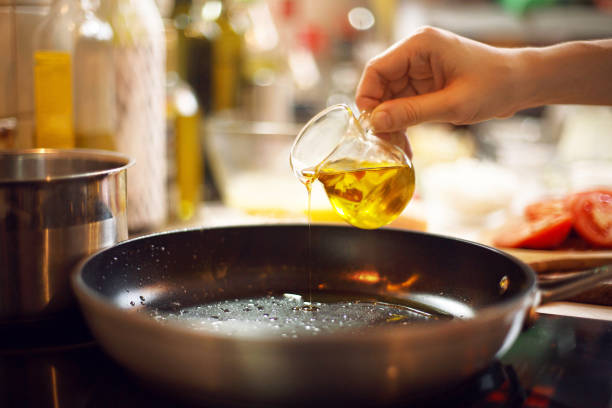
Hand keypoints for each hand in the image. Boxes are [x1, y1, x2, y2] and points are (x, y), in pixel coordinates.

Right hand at [356, 26, 522, 131]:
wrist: (522, 83)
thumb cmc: (495, 86)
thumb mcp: (452, 104)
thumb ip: (412, 112)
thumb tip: (376, 122)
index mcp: (420, 46)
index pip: (376, 69)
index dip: (367, 98)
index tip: (370, 127)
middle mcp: (415, 53)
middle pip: (379, 86)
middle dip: (379, 116)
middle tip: (384, 145)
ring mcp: (419, 69)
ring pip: (388, 98)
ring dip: (390, 124)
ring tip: (397, 149)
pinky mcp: (425, 84)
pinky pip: (403, 104)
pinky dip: (402, 124)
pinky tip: (405, 144)